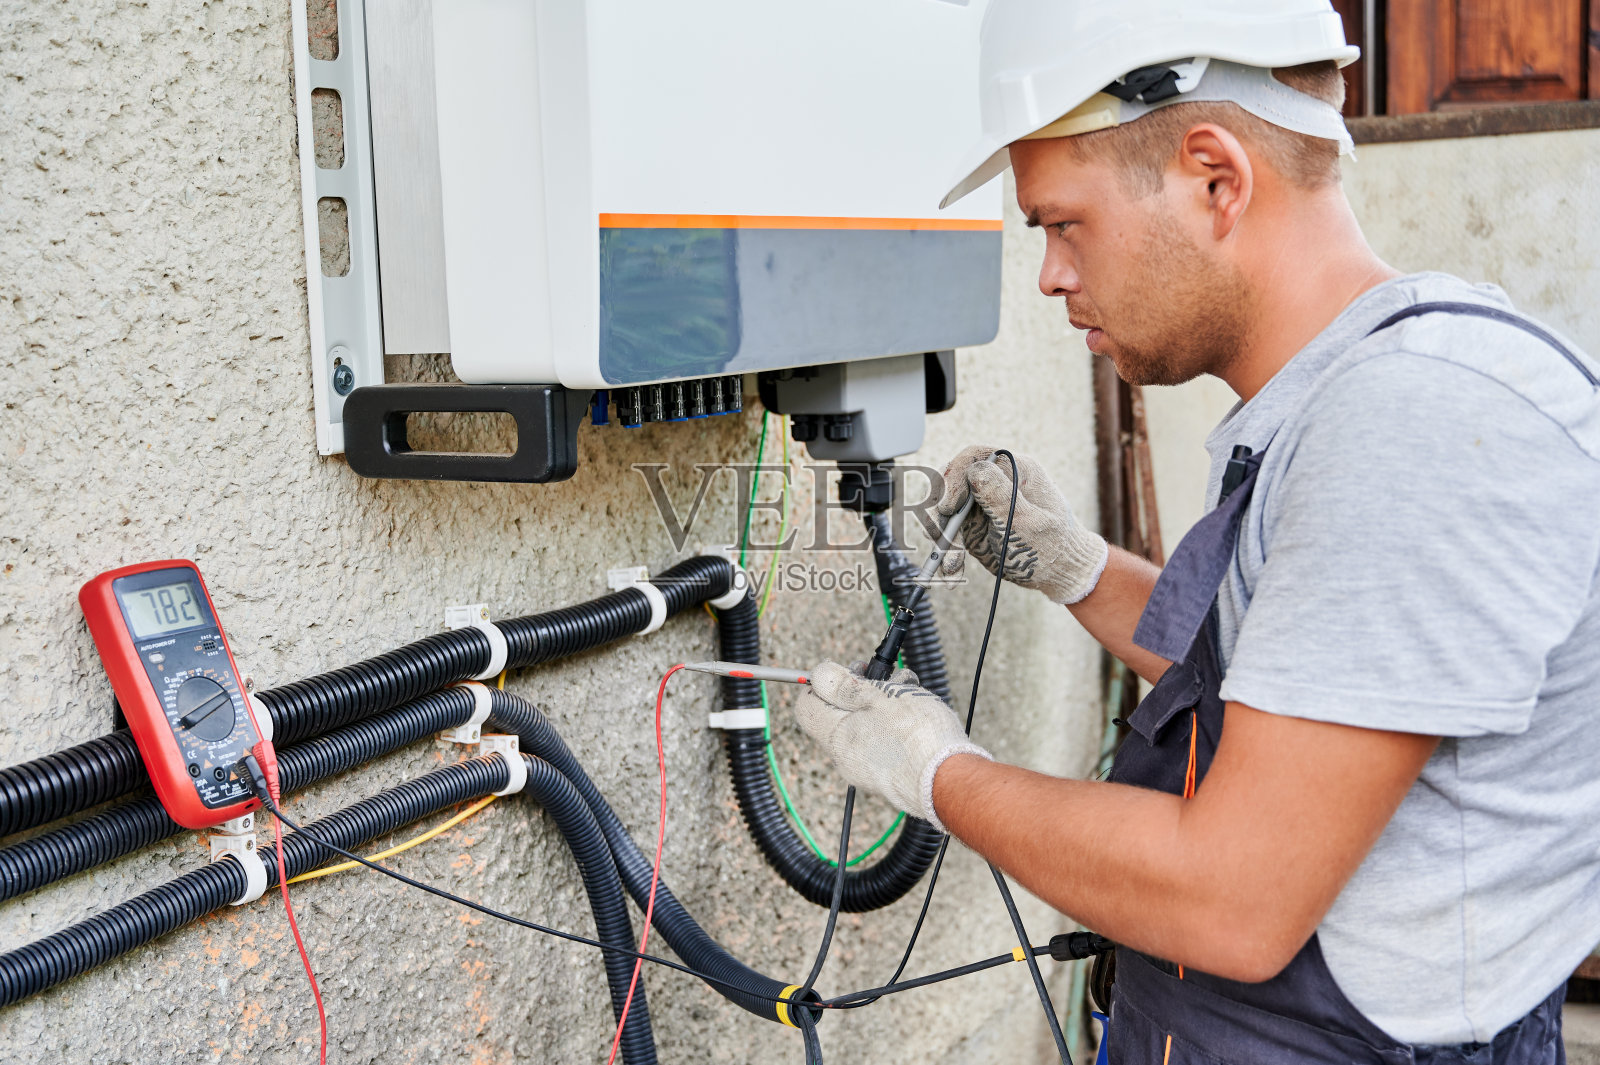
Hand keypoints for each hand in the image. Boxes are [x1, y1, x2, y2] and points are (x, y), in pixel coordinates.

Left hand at [792, 661, 989, 831]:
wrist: (950, 781)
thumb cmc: (916, 737)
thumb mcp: (878, 698)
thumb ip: (845, 687)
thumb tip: (818, 675)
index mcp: (836, 737)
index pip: (807, 707)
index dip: (821, 684)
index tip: (843, 671)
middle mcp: (846, 758)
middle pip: (840, 715)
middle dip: (860, 689)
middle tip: (881, 676)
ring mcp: (868, 770)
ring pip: (866, 726)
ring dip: (884, 703)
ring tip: (908, 690)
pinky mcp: (891, 775)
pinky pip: (883, 742)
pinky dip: (895, 724)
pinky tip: (916, 712)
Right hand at [936, 445, 1108, 604]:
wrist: (1058, 572)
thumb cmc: (1052, 546)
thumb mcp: (1027, 523)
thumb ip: (1001, 496)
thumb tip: (976, 470)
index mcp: (1015, 470)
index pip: (975, 456)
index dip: (955, 475)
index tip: (950, 505)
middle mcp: (995, 482)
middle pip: (953, 480)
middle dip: (942, 508)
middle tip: (940, 533)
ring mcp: (981, 503)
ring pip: (946, 508)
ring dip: (941, 535)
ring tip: (949, 562)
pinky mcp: (972, 524)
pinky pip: (949, 532)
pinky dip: (947, 550)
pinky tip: (951, 569)